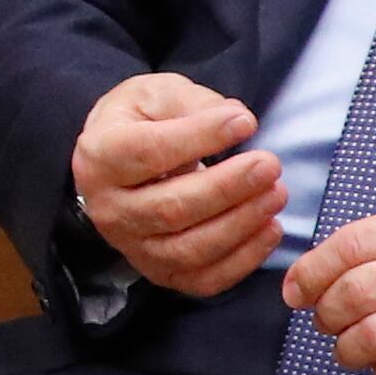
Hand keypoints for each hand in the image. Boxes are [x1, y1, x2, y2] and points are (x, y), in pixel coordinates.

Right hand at [70, 72, 284, 298]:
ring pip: (189, 249)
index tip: (244, 124)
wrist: (119, 163)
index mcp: (99, 158)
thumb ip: (194, 102)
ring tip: (276, 194)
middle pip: (171, 208)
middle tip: (269, 164)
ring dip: (241, 224)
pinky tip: (270, 229)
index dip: (199, 138)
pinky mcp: (159, 273)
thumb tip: (238, 119)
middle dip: (228, 187)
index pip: (148, 152)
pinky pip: (203, 279)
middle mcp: (108, 209)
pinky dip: (243, 260)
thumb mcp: (156, 94)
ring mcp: (132, 247)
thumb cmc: (141, 123)